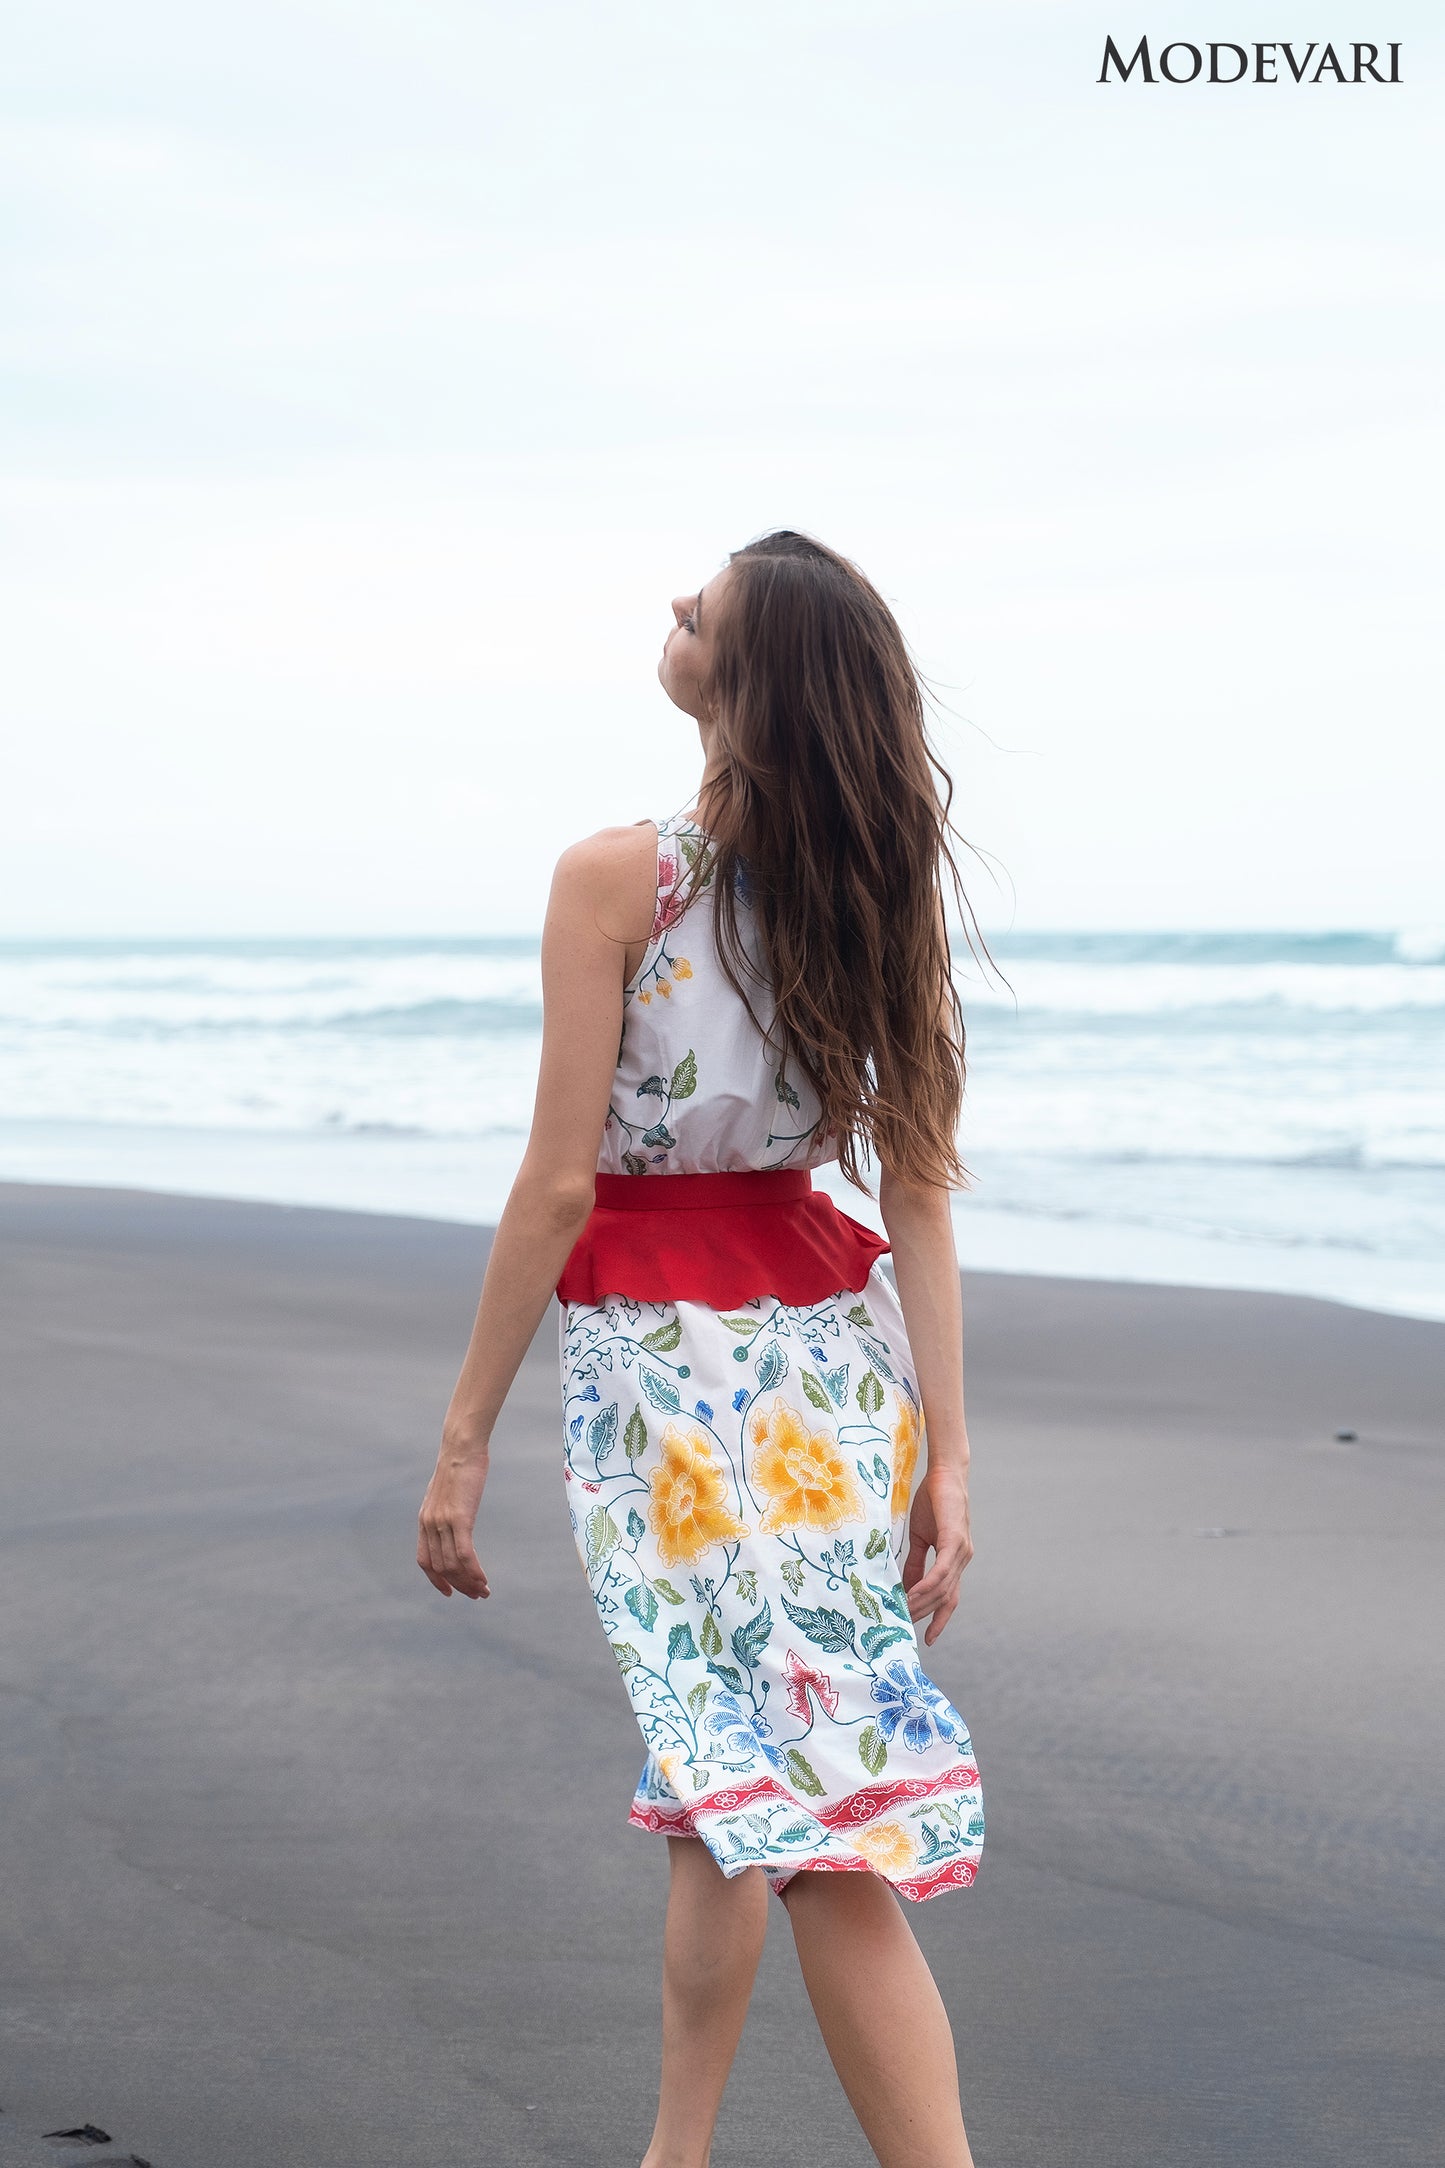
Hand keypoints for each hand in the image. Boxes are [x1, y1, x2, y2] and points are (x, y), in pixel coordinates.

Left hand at [417, 1442, 490, 1599]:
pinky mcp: (459, 1519)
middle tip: (476, 1594)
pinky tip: (484, 1579)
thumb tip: (453, 1521)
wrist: (461, 1447)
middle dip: (459, 1585)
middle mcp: (429, 1524)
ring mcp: (443, 1522)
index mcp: (424, 1520)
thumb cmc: (459, 1465)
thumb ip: (445, 1509)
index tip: (449, 1592)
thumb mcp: (446, 1492)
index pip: (425, 1561)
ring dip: (470, 1582)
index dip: (436, 1580)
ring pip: (453, 1565)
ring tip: (484, 1590)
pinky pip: (465, 1555)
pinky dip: (474, 1571)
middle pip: (441, 1567)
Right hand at [902, 1463, 972, 1646]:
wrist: (945, 1473)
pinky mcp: (955, 1540)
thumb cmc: (933, 1501)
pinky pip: (942, 1570)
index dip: (940, 1619)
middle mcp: (963, 1560)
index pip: (950, 1598)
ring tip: (904, 1612)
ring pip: (944, 1588)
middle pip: (946, 1598)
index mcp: (955, 1560)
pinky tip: (914, 1593)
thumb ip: (915, 1562)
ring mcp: (961, 1551)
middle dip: (925, 1614)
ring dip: (923, 1602)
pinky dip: (928, 1584)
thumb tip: (906, 1587)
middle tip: (904, 1625)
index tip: (928, 1640)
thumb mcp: (920, 1537)